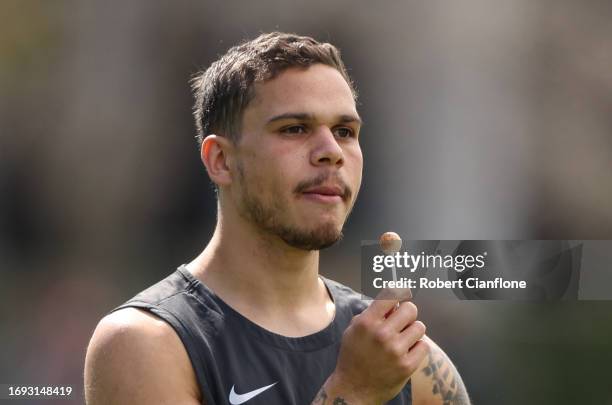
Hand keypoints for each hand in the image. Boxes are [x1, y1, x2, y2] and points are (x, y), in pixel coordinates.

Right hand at [323, 289, 428, 403]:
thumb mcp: (353, 331)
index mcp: (366, 322)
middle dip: (408, 313)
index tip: (402, 295)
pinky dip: (417, 348)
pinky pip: (424, 346)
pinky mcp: (407, 366)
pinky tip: (406, 352)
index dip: (399, 293)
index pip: (391, 296)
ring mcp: (395, 350)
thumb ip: (371, 314)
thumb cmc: (353, 357)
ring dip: (412, 332)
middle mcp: (381, 334)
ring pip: (420, 327)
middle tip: (402, 321)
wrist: (353, 389)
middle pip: (410, 309)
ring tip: (402, 340)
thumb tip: (393, 302)